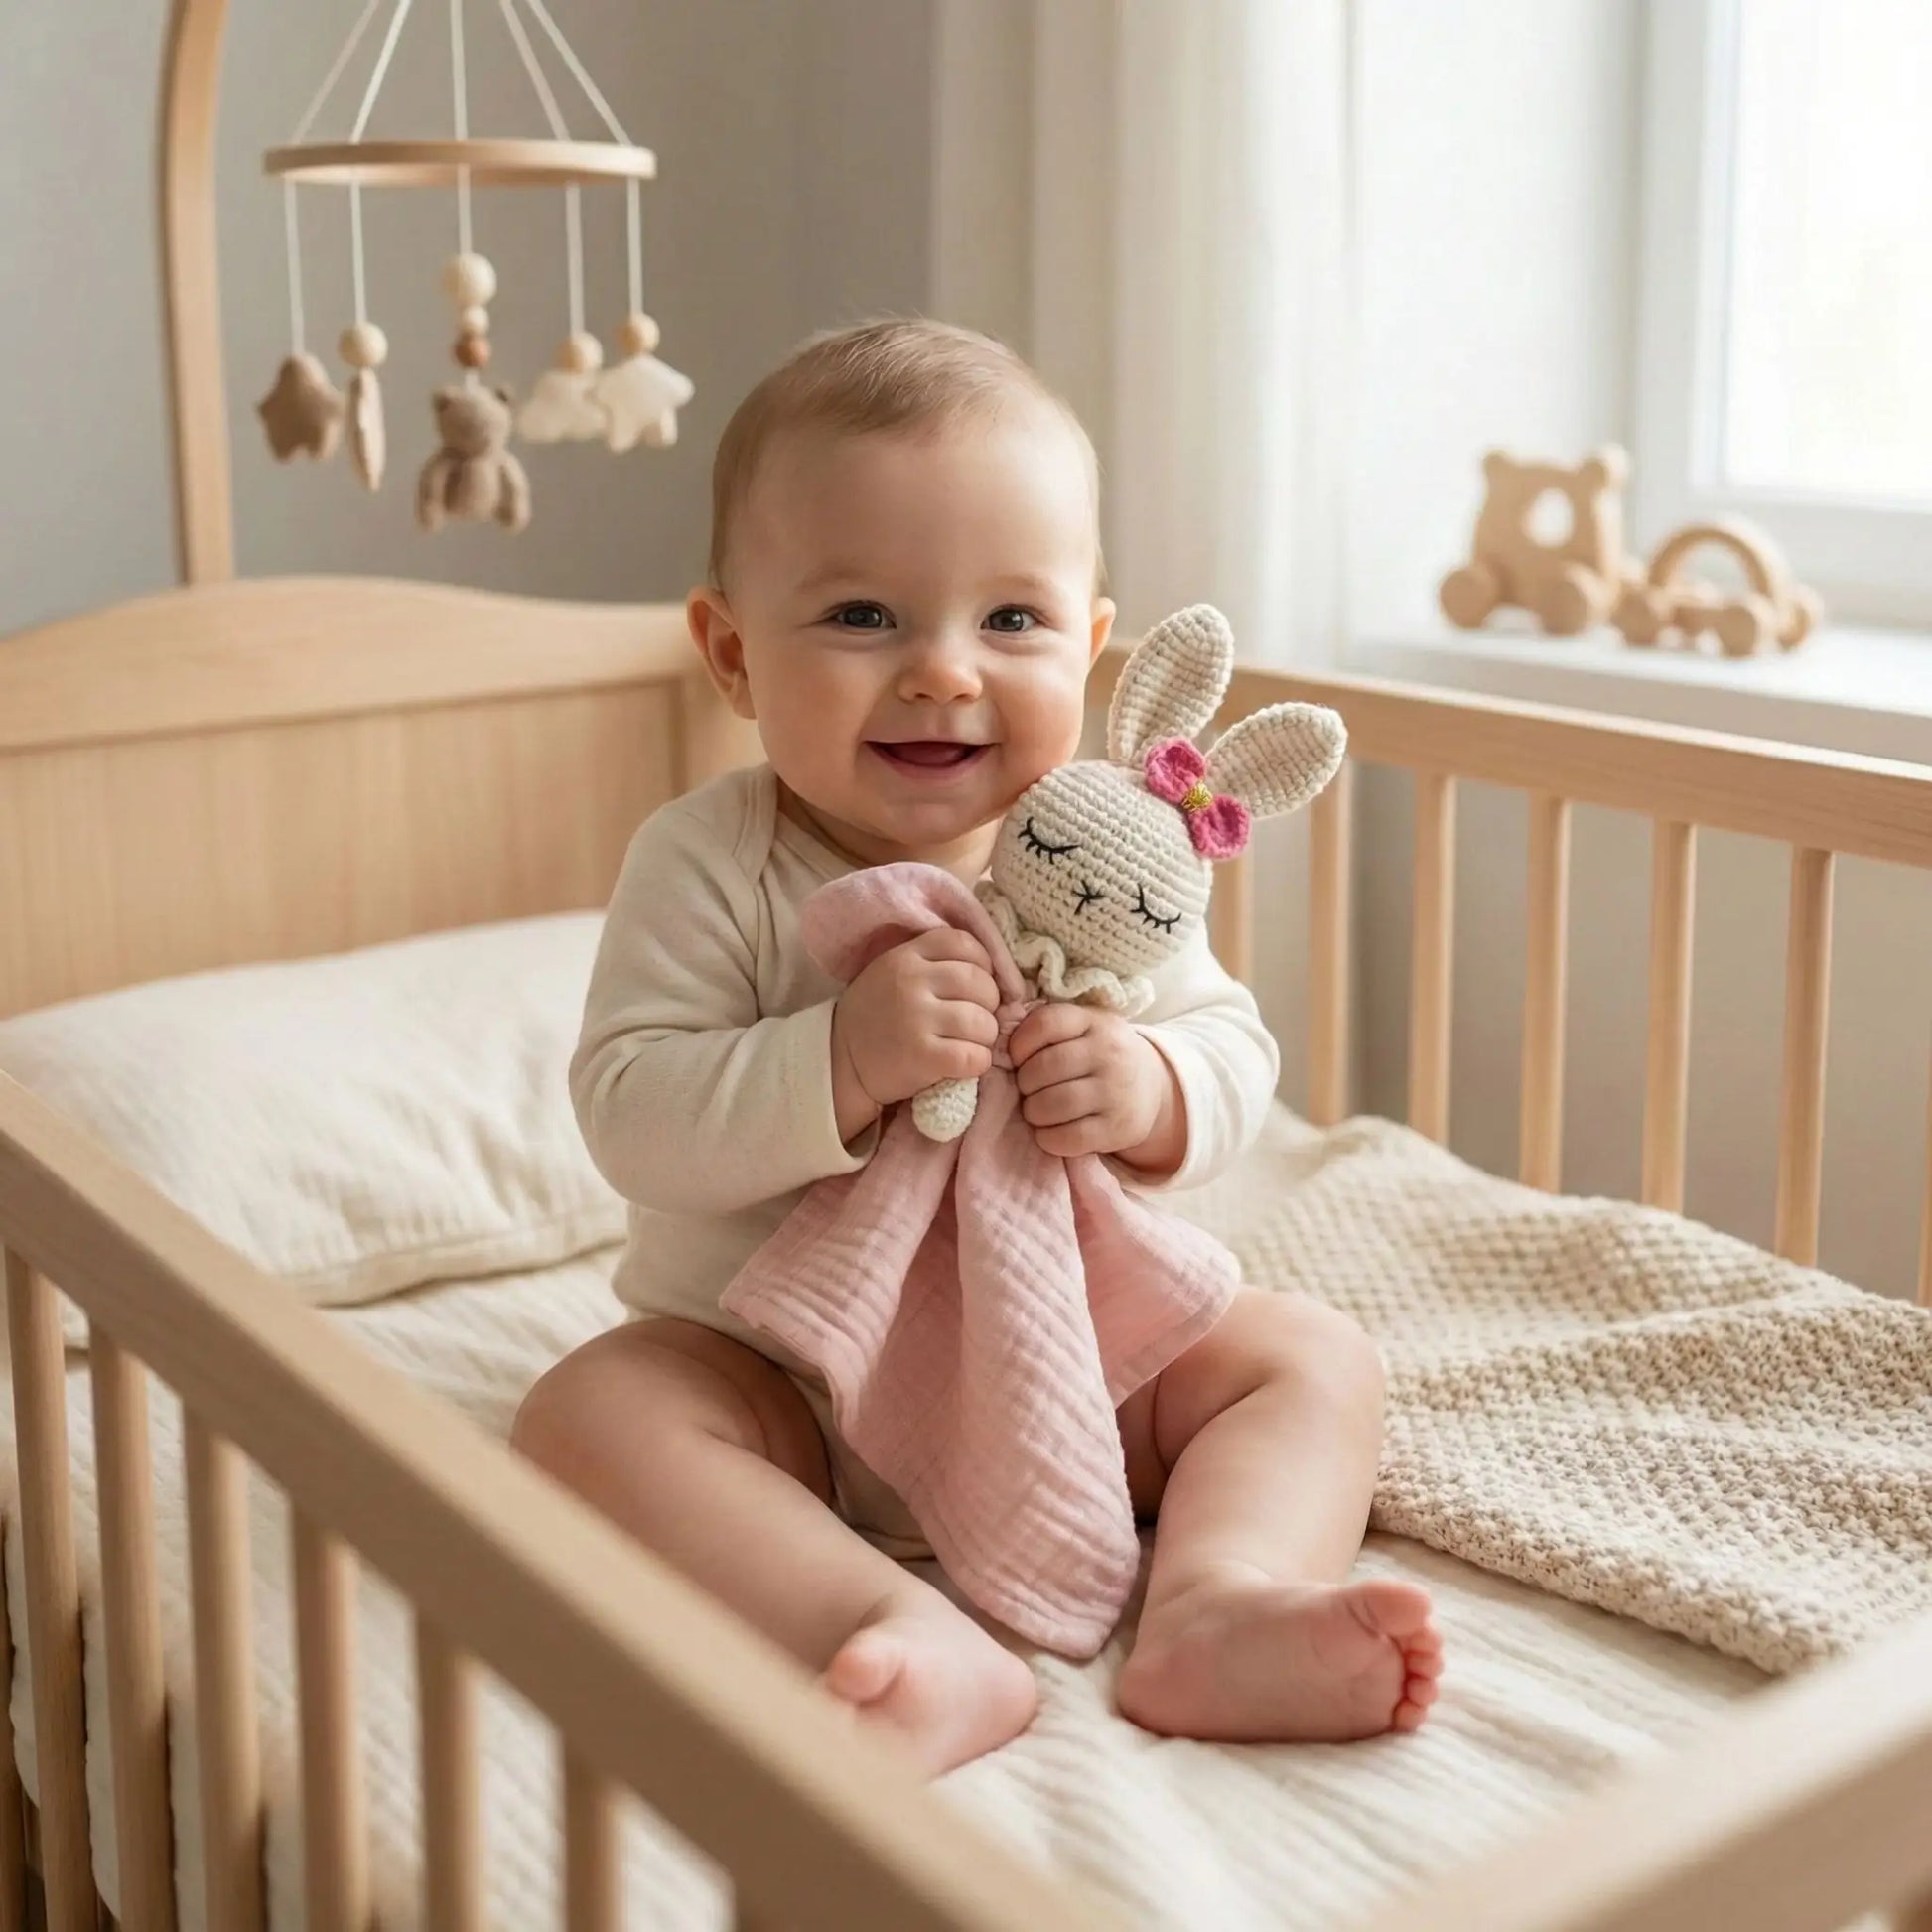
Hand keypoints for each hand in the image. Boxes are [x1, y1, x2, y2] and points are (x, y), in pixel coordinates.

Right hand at [831, 930, 999, 1139]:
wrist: (840, 1060)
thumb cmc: (878, 1015)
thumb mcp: (894, 972)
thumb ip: (933, 962)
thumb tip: (993, 971)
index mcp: (907, 956)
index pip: (964, 944)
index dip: (983, 965)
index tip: (976, 987)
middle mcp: (911, 982)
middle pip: (981, 984)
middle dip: (988, 1005)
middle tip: (974, 1021)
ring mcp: (916, 1018)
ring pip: (983, 1023)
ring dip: (985, 1038)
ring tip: (968, 1044)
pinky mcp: (922, 1056)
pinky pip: (974, 1056)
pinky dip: (978, 1063)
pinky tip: (964, 1064)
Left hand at [1008, 1005, 1186, 1172]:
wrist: (1151, 1088)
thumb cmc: (1099, 1056)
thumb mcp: (1084, 1028)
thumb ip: (1048, 1029)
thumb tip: (999, 1045)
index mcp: (1095, 1021)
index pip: (1044, 1025)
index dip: (1019, 1045)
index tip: (1017, 1059)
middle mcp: (1109, 1052)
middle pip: (1043, 1068)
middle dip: (1024, 1084)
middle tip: (1027, 1090)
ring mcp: (1116, 1091)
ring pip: (1052, 1105)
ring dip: (1033, 1112)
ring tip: (1037, 1111)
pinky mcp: (1118, 1128)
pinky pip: (1067, 1138)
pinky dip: (1048, 1138)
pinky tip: (1051, 1131)